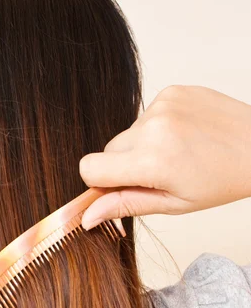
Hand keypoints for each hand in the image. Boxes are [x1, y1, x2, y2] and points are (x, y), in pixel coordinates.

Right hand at [79, 85, 250, 229]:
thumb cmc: (222, 181)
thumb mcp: (174, 204)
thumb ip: (125, 205)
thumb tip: (86, 216)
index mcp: (152, 161)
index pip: (90, 168)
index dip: (100, 182)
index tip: (121, 187)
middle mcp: (153, 127)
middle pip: (108, 150)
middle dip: (124, 164)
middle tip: (159, 173)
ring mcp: (163, 104)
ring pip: (128, 133)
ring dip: (143, 145)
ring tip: (177, 152)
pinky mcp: (171, 91)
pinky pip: (146, 114)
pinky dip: (158, 127)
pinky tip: (183, 135)